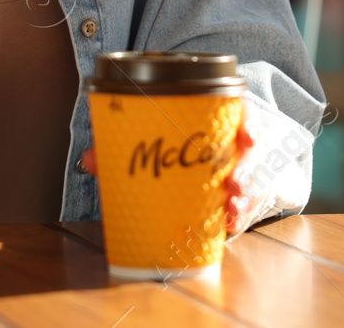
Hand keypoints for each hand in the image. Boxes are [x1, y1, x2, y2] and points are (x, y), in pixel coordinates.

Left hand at [78, 121, 258, 235]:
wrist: (191, 162)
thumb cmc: (172, 148)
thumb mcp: (152, 142)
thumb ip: (120, 150)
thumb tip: (90, 159)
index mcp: (221, 123)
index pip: (245, 117)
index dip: (249, 125)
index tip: (247, 138)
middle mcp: (237, 146)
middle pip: (251, 155)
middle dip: (246, 170)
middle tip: (234, 184)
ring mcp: (242, 174)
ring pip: (252, 185)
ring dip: (244, 200)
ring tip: (232, 211)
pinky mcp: (241, 199)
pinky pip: (246, 209)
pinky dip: (239, 219)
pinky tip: (229, 226)